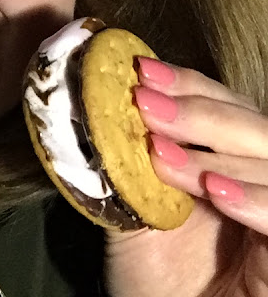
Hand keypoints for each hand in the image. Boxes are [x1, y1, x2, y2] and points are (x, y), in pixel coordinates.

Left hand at [104, 58, 267, 296]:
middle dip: (199, 110)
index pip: (225, 107)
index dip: (189, 85)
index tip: (143, 72)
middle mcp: (257, 182)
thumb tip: (97, 104)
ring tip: (161, 153)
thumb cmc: (150, 279)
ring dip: (215, 150)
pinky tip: (215, 189)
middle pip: (255, 126)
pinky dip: (256, 198)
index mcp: (225, 164)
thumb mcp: (132, 210)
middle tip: (146, 103)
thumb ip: (125, 161)